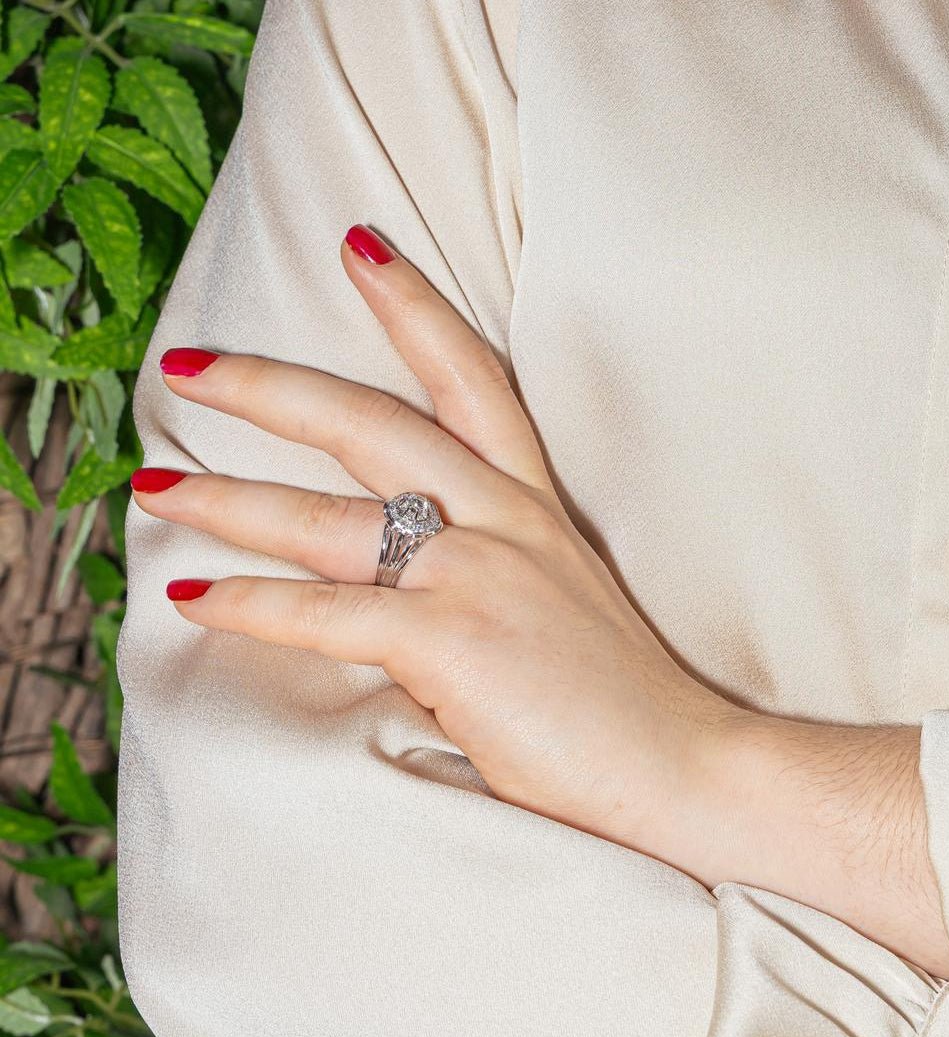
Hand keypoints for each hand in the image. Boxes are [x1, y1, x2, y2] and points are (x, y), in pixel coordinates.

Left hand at [134, 223, 948, 981]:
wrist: (680, 764)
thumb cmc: (616, 694)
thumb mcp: (556, 600)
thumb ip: (482, 570)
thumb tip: (395, 584)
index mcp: (531, 503)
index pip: (471, 378)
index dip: (414, 307)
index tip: (361, 248)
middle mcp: (503, 519)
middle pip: (372, 423)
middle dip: (272, 386)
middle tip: (190, 361)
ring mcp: (477, 574)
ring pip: (327, 516)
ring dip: (229, 499)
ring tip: (155, 484)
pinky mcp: (451, 640)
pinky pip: (326, 613)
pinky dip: (252, 605)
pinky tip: (196, 596)